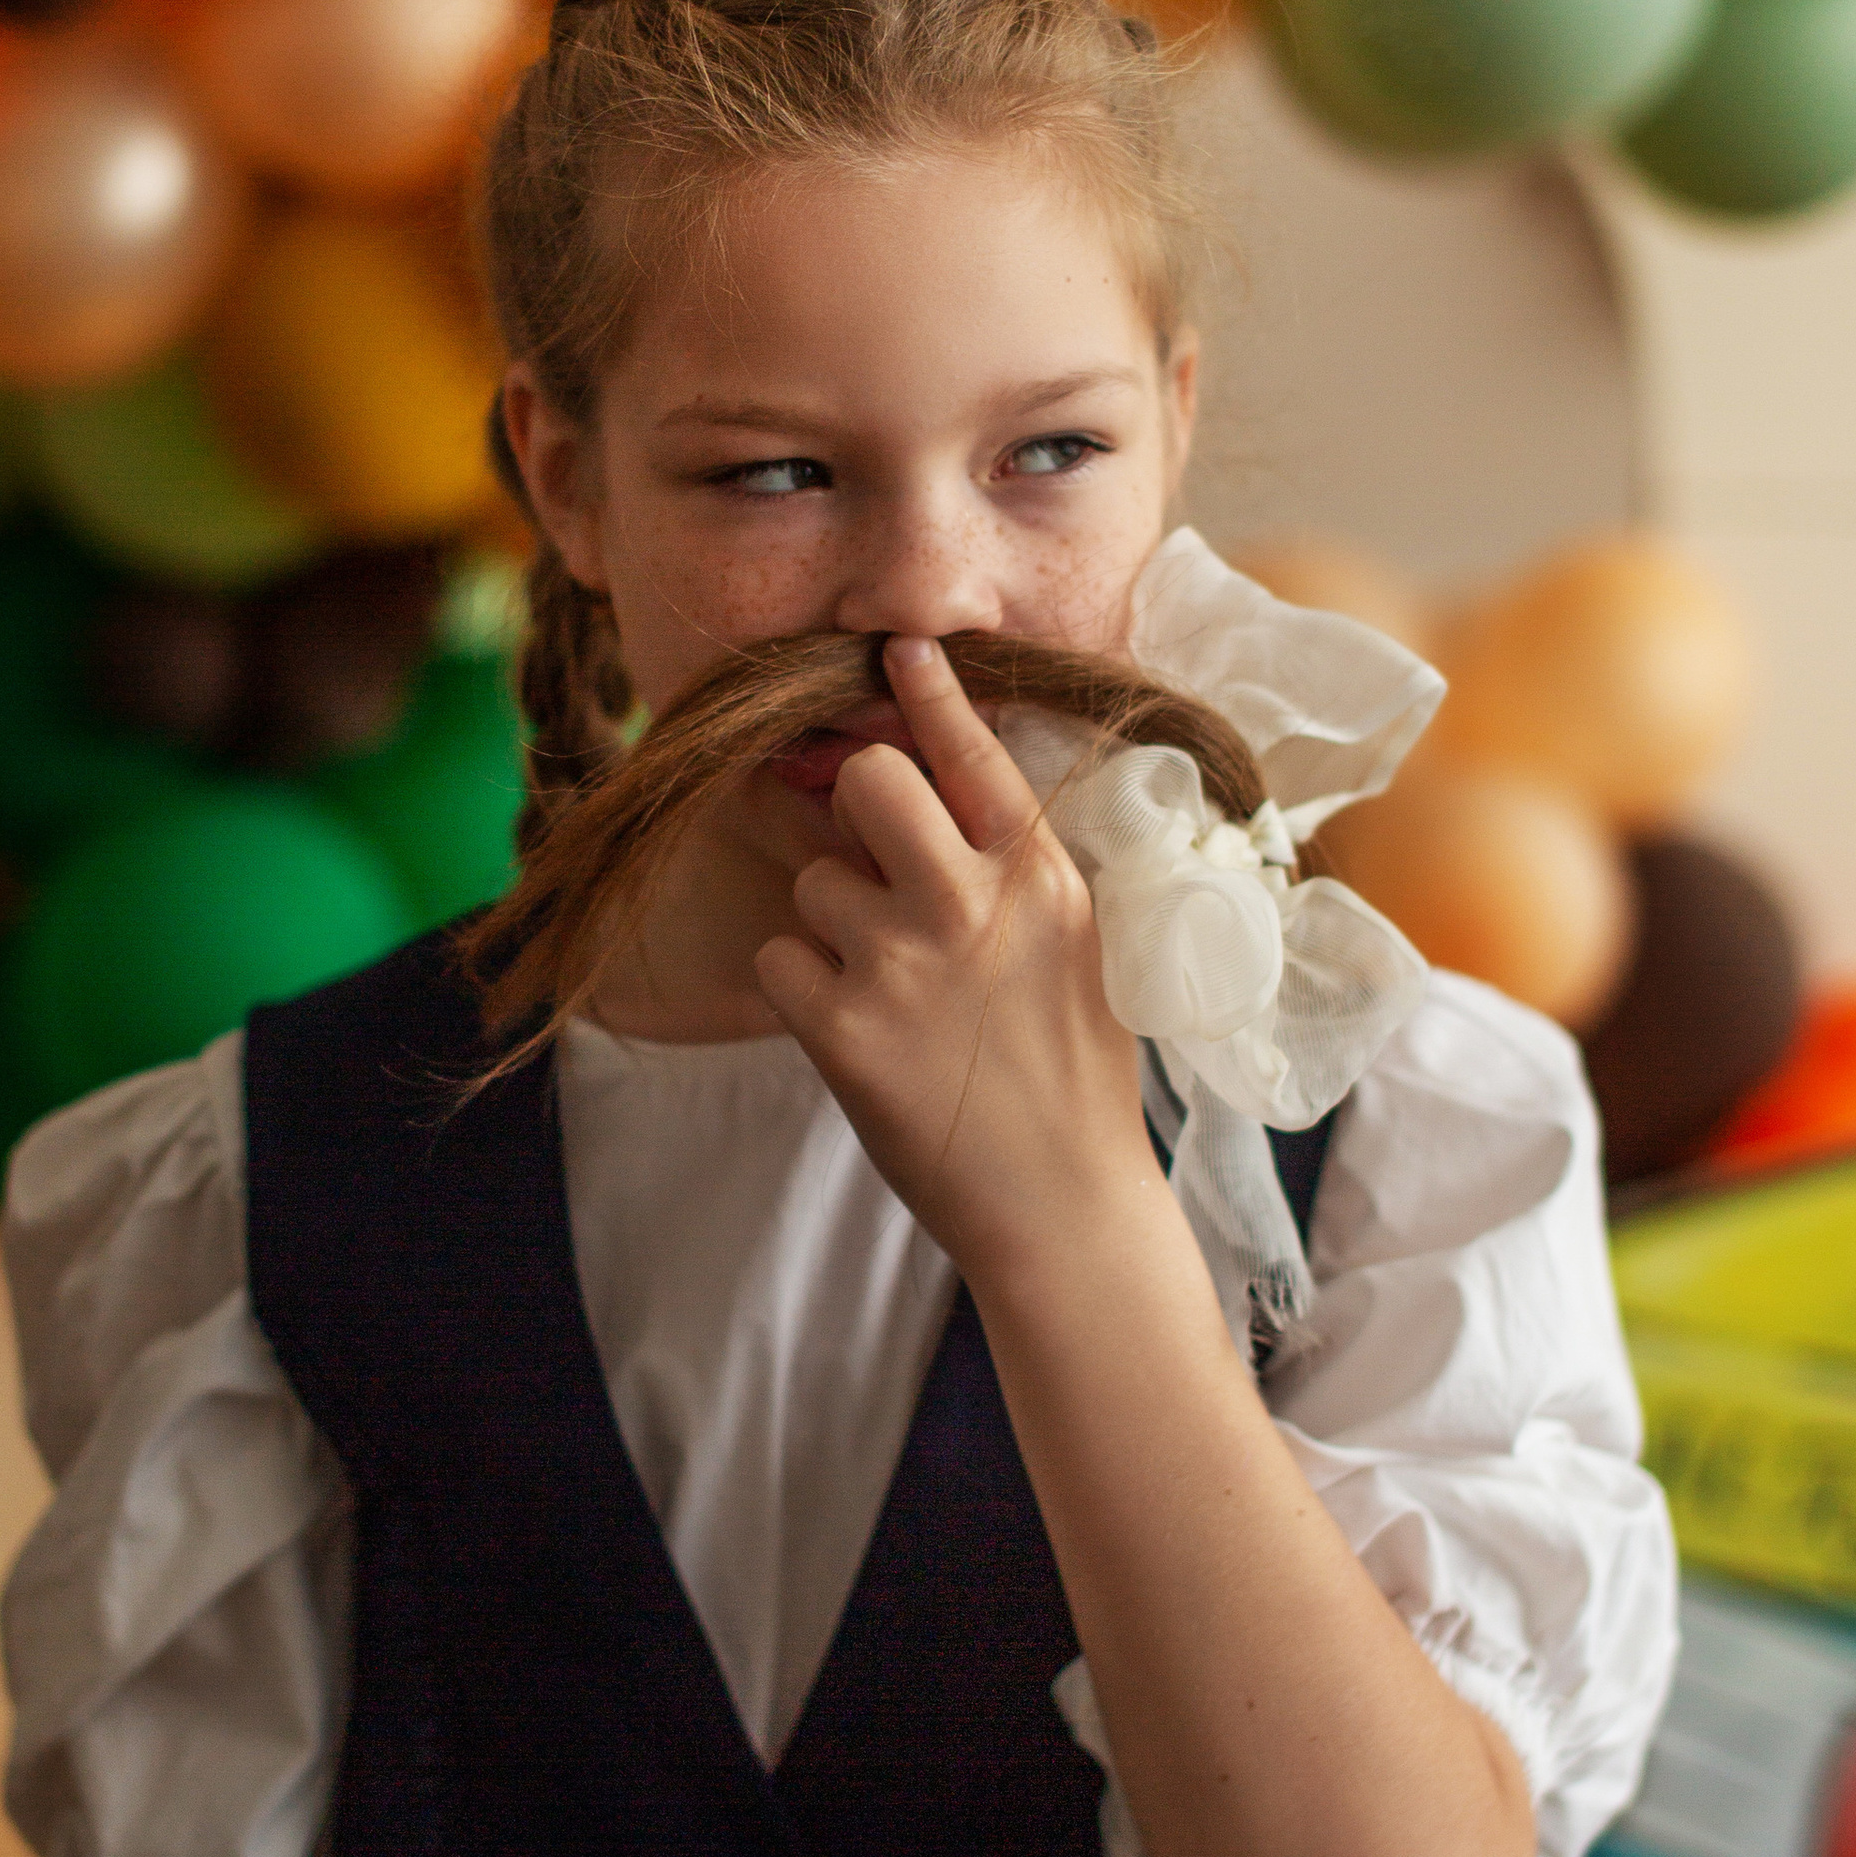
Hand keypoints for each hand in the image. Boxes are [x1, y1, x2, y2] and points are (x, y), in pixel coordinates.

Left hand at [752, 635, 1155, 1277]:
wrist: (1066, 1208)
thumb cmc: (1072, 1077)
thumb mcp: (1077, 949)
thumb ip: (1010, 871)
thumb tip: (927, 800)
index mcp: (1042, 878)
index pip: (974, 754)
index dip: (929, 694)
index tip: (896, 648)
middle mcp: (972, 904)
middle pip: (865, 781)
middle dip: (850, 806)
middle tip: (867, 859)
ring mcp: (903, 964)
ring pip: (811, 881)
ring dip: (830, 925)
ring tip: (890, 992)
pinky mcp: (843, 1030)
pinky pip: (778, 961)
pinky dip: (803, 993)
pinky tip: (859, 1036)